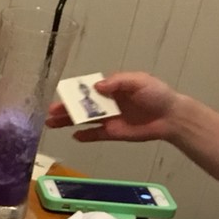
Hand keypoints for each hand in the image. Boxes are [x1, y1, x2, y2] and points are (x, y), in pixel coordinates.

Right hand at [45, 71, 179, 143]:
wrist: (169, 116)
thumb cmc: (156, 94)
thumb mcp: (139, 81)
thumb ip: (118, 82)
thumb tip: (97, 86)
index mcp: (111, 88)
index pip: (88, 89)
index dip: (74, 92)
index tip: (62, 94)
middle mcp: (106, 103)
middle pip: (81, 106)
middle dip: (65, 109)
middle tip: (49, 112)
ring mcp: (108, 119)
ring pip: (83, 120)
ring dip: (67, 122)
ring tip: (51, 124)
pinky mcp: (112, 133)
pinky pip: (95, 135)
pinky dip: (85, 136)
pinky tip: (73, 137)